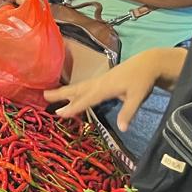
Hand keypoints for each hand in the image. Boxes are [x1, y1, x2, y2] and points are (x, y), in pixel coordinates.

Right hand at [44, 49, 169, 129]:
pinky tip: (71, 94)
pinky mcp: (103, 80)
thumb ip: (128, 112)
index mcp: (105, 87)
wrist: (148, 63)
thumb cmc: (143, 80)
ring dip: (65, 91)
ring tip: (50, 94)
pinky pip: (84, 86)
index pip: (86, 99)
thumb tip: (122, 129)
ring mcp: (100, 80)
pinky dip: (74, 90)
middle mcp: (99, 83)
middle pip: (77, 89)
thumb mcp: (138, 97)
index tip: (58, 112)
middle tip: (44, 95)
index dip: (73, 106)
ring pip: (79, 87)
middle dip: (61, 93)